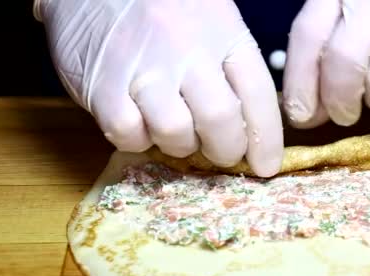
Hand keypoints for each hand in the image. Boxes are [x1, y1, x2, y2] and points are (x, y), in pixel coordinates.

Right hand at [34, 0, 282, 176]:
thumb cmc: (160, 5)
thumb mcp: (209, 19)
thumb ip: (229, 67)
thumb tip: (247, 125)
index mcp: (223, 30)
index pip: (258, 94)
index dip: (266, 138)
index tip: (266, 165)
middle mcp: (187, 49)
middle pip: (221, 119)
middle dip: (225, 149)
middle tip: (220, 153)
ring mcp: (143, 67)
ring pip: (176, 132)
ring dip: (179, 145)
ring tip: (173, 129)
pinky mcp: (102, 85)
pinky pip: (129, 134)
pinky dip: (137, 140)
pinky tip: (137, 121)